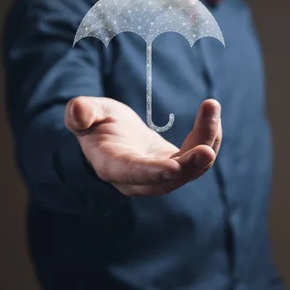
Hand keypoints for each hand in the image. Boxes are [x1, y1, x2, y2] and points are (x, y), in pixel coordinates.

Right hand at [64, 97, 221, 196]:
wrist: (111, 134)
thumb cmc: (95, 122)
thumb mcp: (85, 112)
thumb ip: (80, 112)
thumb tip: (78, 110)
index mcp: (112, 165)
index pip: (134, 173)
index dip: (154, 172)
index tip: (175, 167)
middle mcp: (139, 178)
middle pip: (168, 181)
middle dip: (189, 167)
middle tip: (207, 149)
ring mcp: (160, 176)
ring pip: (189, 169)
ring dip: (206, 142)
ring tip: (211, 108)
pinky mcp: (176, 166)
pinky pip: (198, 158)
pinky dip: (209, 137)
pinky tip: (211, 113)